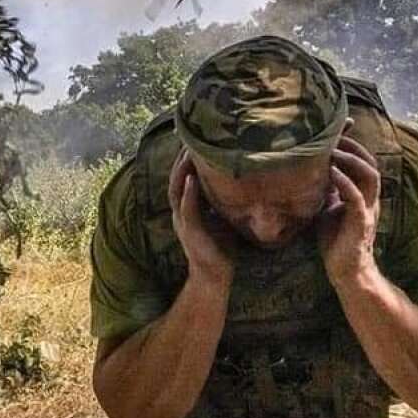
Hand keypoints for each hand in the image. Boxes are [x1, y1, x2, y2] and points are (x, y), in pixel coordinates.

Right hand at [168, 149, 233, 286]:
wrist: (214, 278)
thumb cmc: (221, 249)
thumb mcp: (223, 219)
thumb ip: (224, 202)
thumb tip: (241, 182)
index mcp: (188, 209)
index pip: (183, 179)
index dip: (186, 161)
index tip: (193, 141)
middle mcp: (181, 213)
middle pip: (176, 180)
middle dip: (180, 160)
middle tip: (188, 139)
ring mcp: (183, 222)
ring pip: (177, 191)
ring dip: (181, 171)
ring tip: (186, 153)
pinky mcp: (191, 232)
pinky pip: (187, 209)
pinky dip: (188, 194)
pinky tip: (191, 179)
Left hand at [318, 134, 380, 282]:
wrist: (346, 270)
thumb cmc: (336, 239)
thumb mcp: (328, 208)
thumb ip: (327, 190)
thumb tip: (313, 171)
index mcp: (362, 194)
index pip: (363, 162)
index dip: (354, 143)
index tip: (340, 127)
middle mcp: (369, 198)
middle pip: (370, 163)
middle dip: (353, 147)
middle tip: (334, 136)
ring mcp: (367, 209)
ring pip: (370, 177)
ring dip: (352, 161)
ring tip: (333, 151)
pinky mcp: (360, 223)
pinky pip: (357, 198)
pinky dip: (345, 183)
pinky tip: (331, 173)